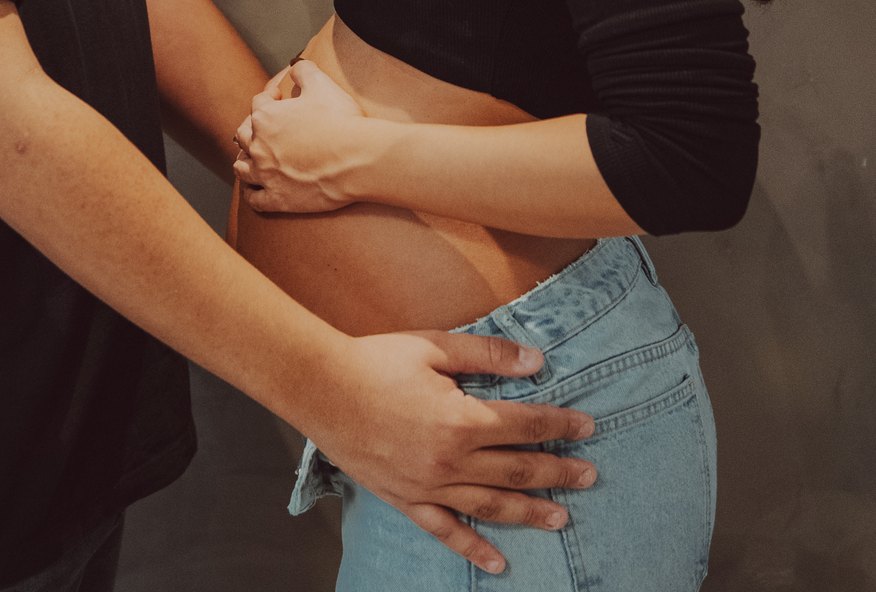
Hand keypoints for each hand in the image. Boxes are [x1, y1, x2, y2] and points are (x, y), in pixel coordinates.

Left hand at [234, 59, 366, 212]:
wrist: (357, 159)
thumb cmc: (341, 120)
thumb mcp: (322, 84)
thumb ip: (304, 71)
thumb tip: (295, 67)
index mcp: (266, 117)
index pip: (259, 102)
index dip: (269, 97)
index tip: (279, 97)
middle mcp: (259, 146)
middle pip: (244, 135)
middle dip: (251, 128)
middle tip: (262, 128)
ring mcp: (265, 175)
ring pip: (242, 168)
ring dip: (244, 160)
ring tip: (250, 158)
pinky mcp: (277, 199)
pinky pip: (254, 198)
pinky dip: (251, 193)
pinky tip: (253, 189)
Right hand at [300, 330, 596, 573]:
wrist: (319, 388)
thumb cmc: (374, 361)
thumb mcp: (434, 347)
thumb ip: (488, 355)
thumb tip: (537, 361)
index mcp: (462, 419)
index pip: (526, 424)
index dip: (560, 425)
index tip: (587, 426)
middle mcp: (450, 461)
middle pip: (517, 470)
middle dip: (558, 472)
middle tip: (589, 475)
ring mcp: (427, 486)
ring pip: (490, 506)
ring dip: (529, 512)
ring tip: (561, 517)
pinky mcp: (405, 499)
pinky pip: (445, 531)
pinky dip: (473, 549)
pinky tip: (498, 563)